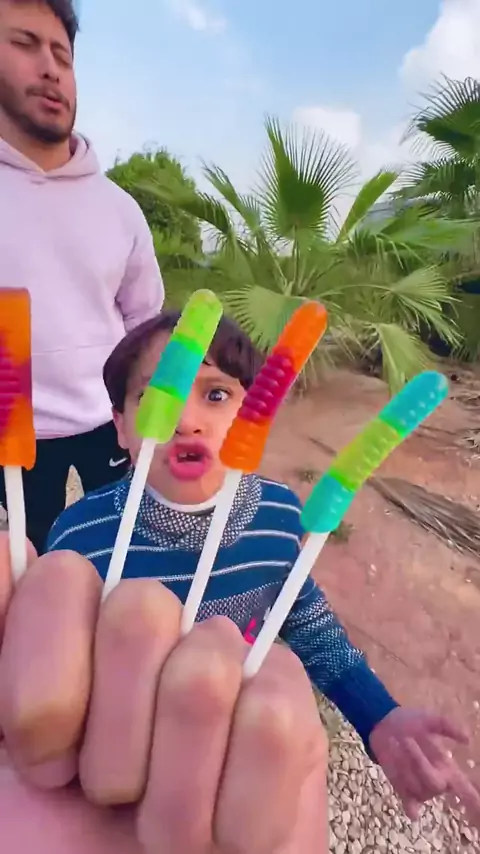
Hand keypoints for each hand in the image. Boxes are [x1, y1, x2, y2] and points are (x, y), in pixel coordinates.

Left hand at [0, 534, 327, 853]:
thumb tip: (5, 539)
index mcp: (73, 637)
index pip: (63, 579)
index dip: (44, 684)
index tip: (41, 761)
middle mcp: (148, 637)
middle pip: (139, 612)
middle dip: (112, 745)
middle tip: (107, 798)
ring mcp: (222, 664)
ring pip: (202, 676)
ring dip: (172, 797)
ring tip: (164, 830)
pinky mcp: (288, 711)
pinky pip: (271, 725)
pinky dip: (237, 813)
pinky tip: (224, 836)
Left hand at [369, 706, 479, 822]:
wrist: (385, 725)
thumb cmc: (412, 723)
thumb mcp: (430, 719)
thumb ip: (448, 726)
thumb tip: (467, 738)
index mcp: (447, 767)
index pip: (465, 789)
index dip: (473, 799)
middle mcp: (437, 781)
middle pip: (435, 783)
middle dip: (419, 760)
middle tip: (406, 740)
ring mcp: (419, 788)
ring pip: (418, 788)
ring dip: (405, 765)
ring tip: (396, 744)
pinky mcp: (403, 790)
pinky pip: (410, 803)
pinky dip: (412, 808)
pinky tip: (413, 812)